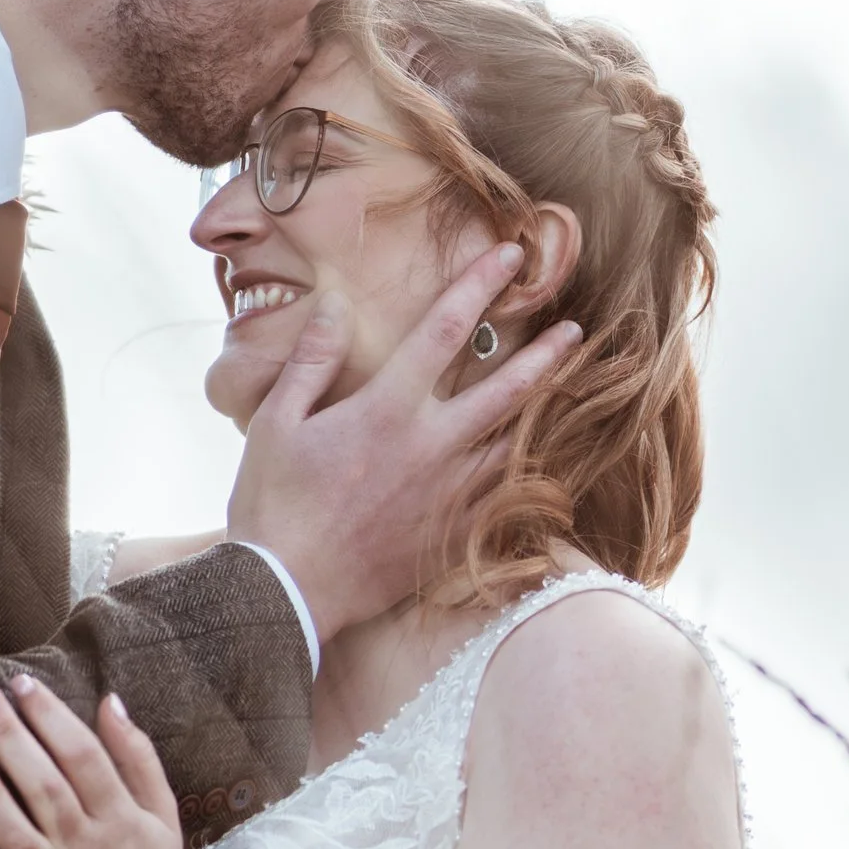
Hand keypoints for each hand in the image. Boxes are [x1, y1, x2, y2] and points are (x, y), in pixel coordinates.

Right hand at [224, 244, 582, 642]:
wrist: (286, 593)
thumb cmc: (273, 505)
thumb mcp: (276, 421)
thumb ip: (313, 359)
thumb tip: (338, 303)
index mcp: (386, 409)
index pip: (444, 330)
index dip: (480, 285)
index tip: (510, 255)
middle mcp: (430, 447)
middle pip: (507, 389)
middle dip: (545, 354)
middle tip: (575, 329)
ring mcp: (448, 495)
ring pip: (516, 443)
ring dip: (546, 412)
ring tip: (570, 391)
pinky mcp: (452, 535)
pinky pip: (506, 497)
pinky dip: (530, 473)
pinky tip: (543, 462)